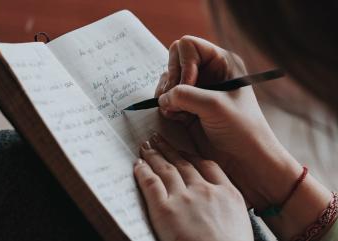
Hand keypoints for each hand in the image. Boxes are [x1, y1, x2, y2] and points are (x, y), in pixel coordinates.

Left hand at [134, 133, 252, 240]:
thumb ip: (227, 206)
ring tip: (146, 147)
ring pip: (166, 169)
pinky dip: (142, 171)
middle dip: (169, 149)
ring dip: (154, 155)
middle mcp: (205, 190)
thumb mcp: (240, 221)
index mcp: (227, 193)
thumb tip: (218, 206)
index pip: (208, 166)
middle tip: (158, 139)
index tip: (183, 151)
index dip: (191, 156)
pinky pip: (150, 183)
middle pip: (183, 163)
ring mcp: (184, 198)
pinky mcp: (165, 210)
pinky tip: (138, 164)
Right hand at [155, 35, 301, 209]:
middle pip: (174, 61)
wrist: (246, 160)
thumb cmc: (242, 129)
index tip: (189, 86)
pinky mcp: (188, 107)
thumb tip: (162, 97)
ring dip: (167, 96)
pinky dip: (167, 107)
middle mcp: (208, 73)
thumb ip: (184, 94)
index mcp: (222, 62)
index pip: (188, 46)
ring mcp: (197, 91)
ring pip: (168, 81)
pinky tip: (178, 118)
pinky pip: (167, 98)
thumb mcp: (214, 106)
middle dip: (171, 80)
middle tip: (176, 100)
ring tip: (177, 112)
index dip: (183, 64)